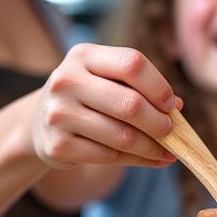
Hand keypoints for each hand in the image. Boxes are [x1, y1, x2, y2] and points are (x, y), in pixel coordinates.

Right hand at [29, 43, 180, 167]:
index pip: (132, 63)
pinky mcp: (58, 146)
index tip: (172, 104)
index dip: (158, 86)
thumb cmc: (89, 96)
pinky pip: (110, 156)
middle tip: (171, 131)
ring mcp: (58, 114)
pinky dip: (138, 160)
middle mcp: (66, 81)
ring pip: (123, 136)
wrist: (40, 121)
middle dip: (159, 122)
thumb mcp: (109, 80)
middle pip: (130, 104)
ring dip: (152, 147)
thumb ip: (142, 89)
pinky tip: (152, 160)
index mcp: (84, 56)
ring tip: (169, 151)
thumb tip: (177, 107)